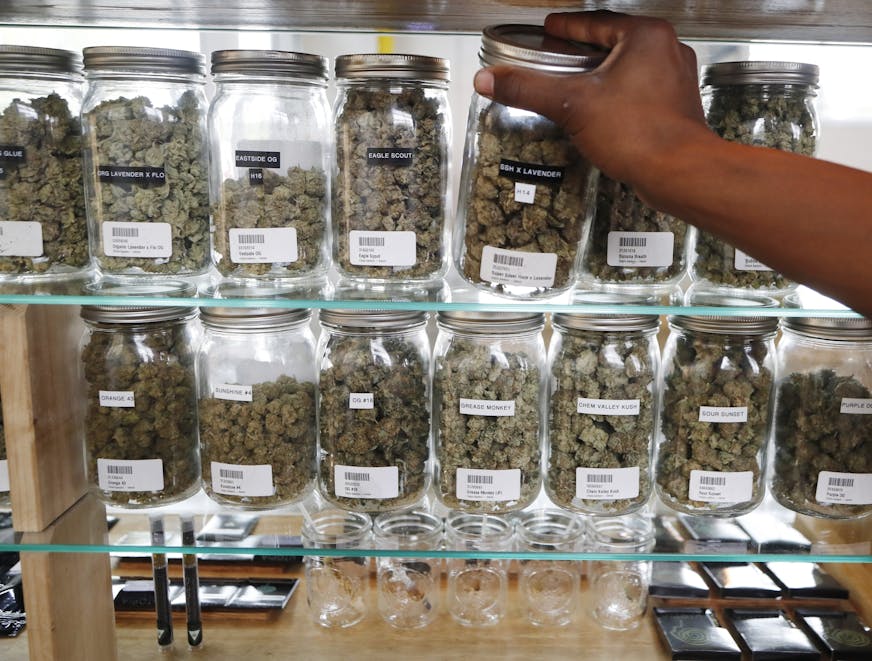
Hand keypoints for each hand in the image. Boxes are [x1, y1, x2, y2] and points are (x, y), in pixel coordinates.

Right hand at [474, 11, 712, 192]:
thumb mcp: (572, 105)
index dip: (567, 27)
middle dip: (584, 49)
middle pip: (615, 41)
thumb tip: (491, 79)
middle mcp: (667, 51)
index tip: (551, 29)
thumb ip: (528, 89)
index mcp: (645, 37)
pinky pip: (641, 89)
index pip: (596, 21)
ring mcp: (675, 79)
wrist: (679, 172)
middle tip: (559, 54)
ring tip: (578, 82)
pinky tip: (603, 110)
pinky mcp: (676, 106)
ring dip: (603, 72)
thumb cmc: (641, 134)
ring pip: (630, 66)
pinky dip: (619, 93)